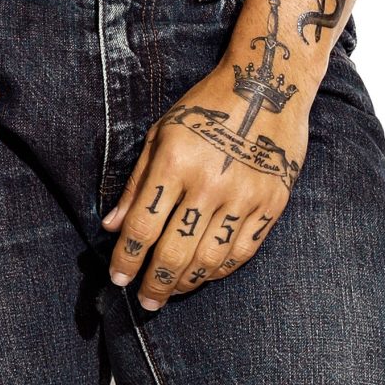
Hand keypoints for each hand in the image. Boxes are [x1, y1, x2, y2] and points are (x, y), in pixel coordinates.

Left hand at [102, 51, 309, 308]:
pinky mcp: (272, 202)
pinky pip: (242, 251)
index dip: (126, 259)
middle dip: (154, 284)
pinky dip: (219, 270)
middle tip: (144, 300)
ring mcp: (245, 196)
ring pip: (209, 260)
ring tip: (171, 292)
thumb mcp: (162, 132)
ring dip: (186, 284)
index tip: (118, 278)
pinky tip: (204, 275)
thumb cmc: (208, 105)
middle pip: (174, 253)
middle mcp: (210, 183)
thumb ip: (137, 182)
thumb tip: (113, 226)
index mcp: (176, 162)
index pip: (142, 227)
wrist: (269, 83)